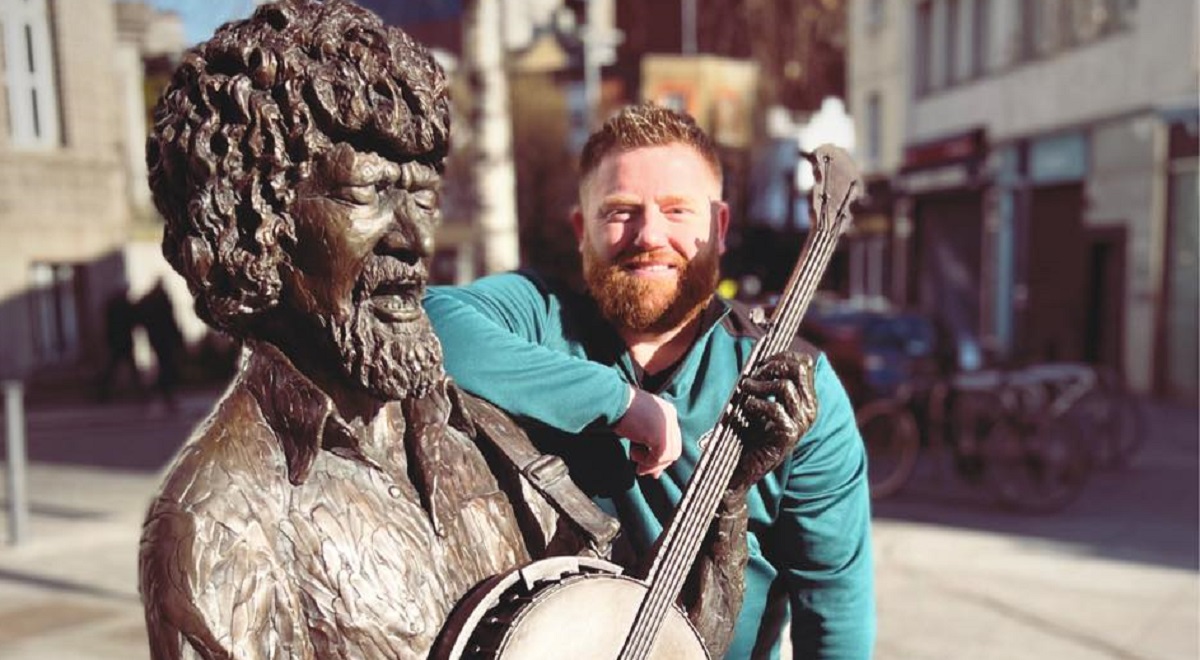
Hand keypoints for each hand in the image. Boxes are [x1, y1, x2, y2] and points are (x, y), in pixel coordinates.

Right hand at [614, 387, 682, 478]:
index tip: (647, 466)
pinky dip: (647, 462)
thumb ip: (648, 445)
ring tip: (634, 458)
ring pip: (669, 455)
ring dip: (651, 463)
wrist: (612, 400)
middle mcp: (671, 417)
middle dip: (658, 463)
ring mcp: (668, 426)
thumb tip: (655, 474)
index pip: (671, 439)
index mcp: (667, 411)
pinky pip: (659, 457)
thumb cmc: (619, 410)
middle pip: (673, 448)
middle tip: (641, 470)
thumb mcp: (638, 427)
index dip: (660, 455)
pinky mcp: (661, 436)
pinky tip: (633, 454)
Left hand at [727, 351, 817, 495]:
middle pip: (797, 368)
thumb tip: (759, 349)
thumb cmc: (751, 431)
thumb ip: (767, 380)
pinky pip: (774, 408)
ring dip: (759, 384)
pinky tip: (746, 408)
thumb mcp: (763, 401)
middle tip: (752, 376)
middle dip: (771, 366)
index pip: (804, 363)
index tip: (760, 362)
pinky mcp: (788, 436)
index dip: (781, 356)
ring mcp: (801, 423)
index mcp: (807, 399)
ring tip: (745, 390)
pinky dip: (756, 403)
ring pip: (784, 387)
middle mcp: (809, 409)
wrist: (746, 467)